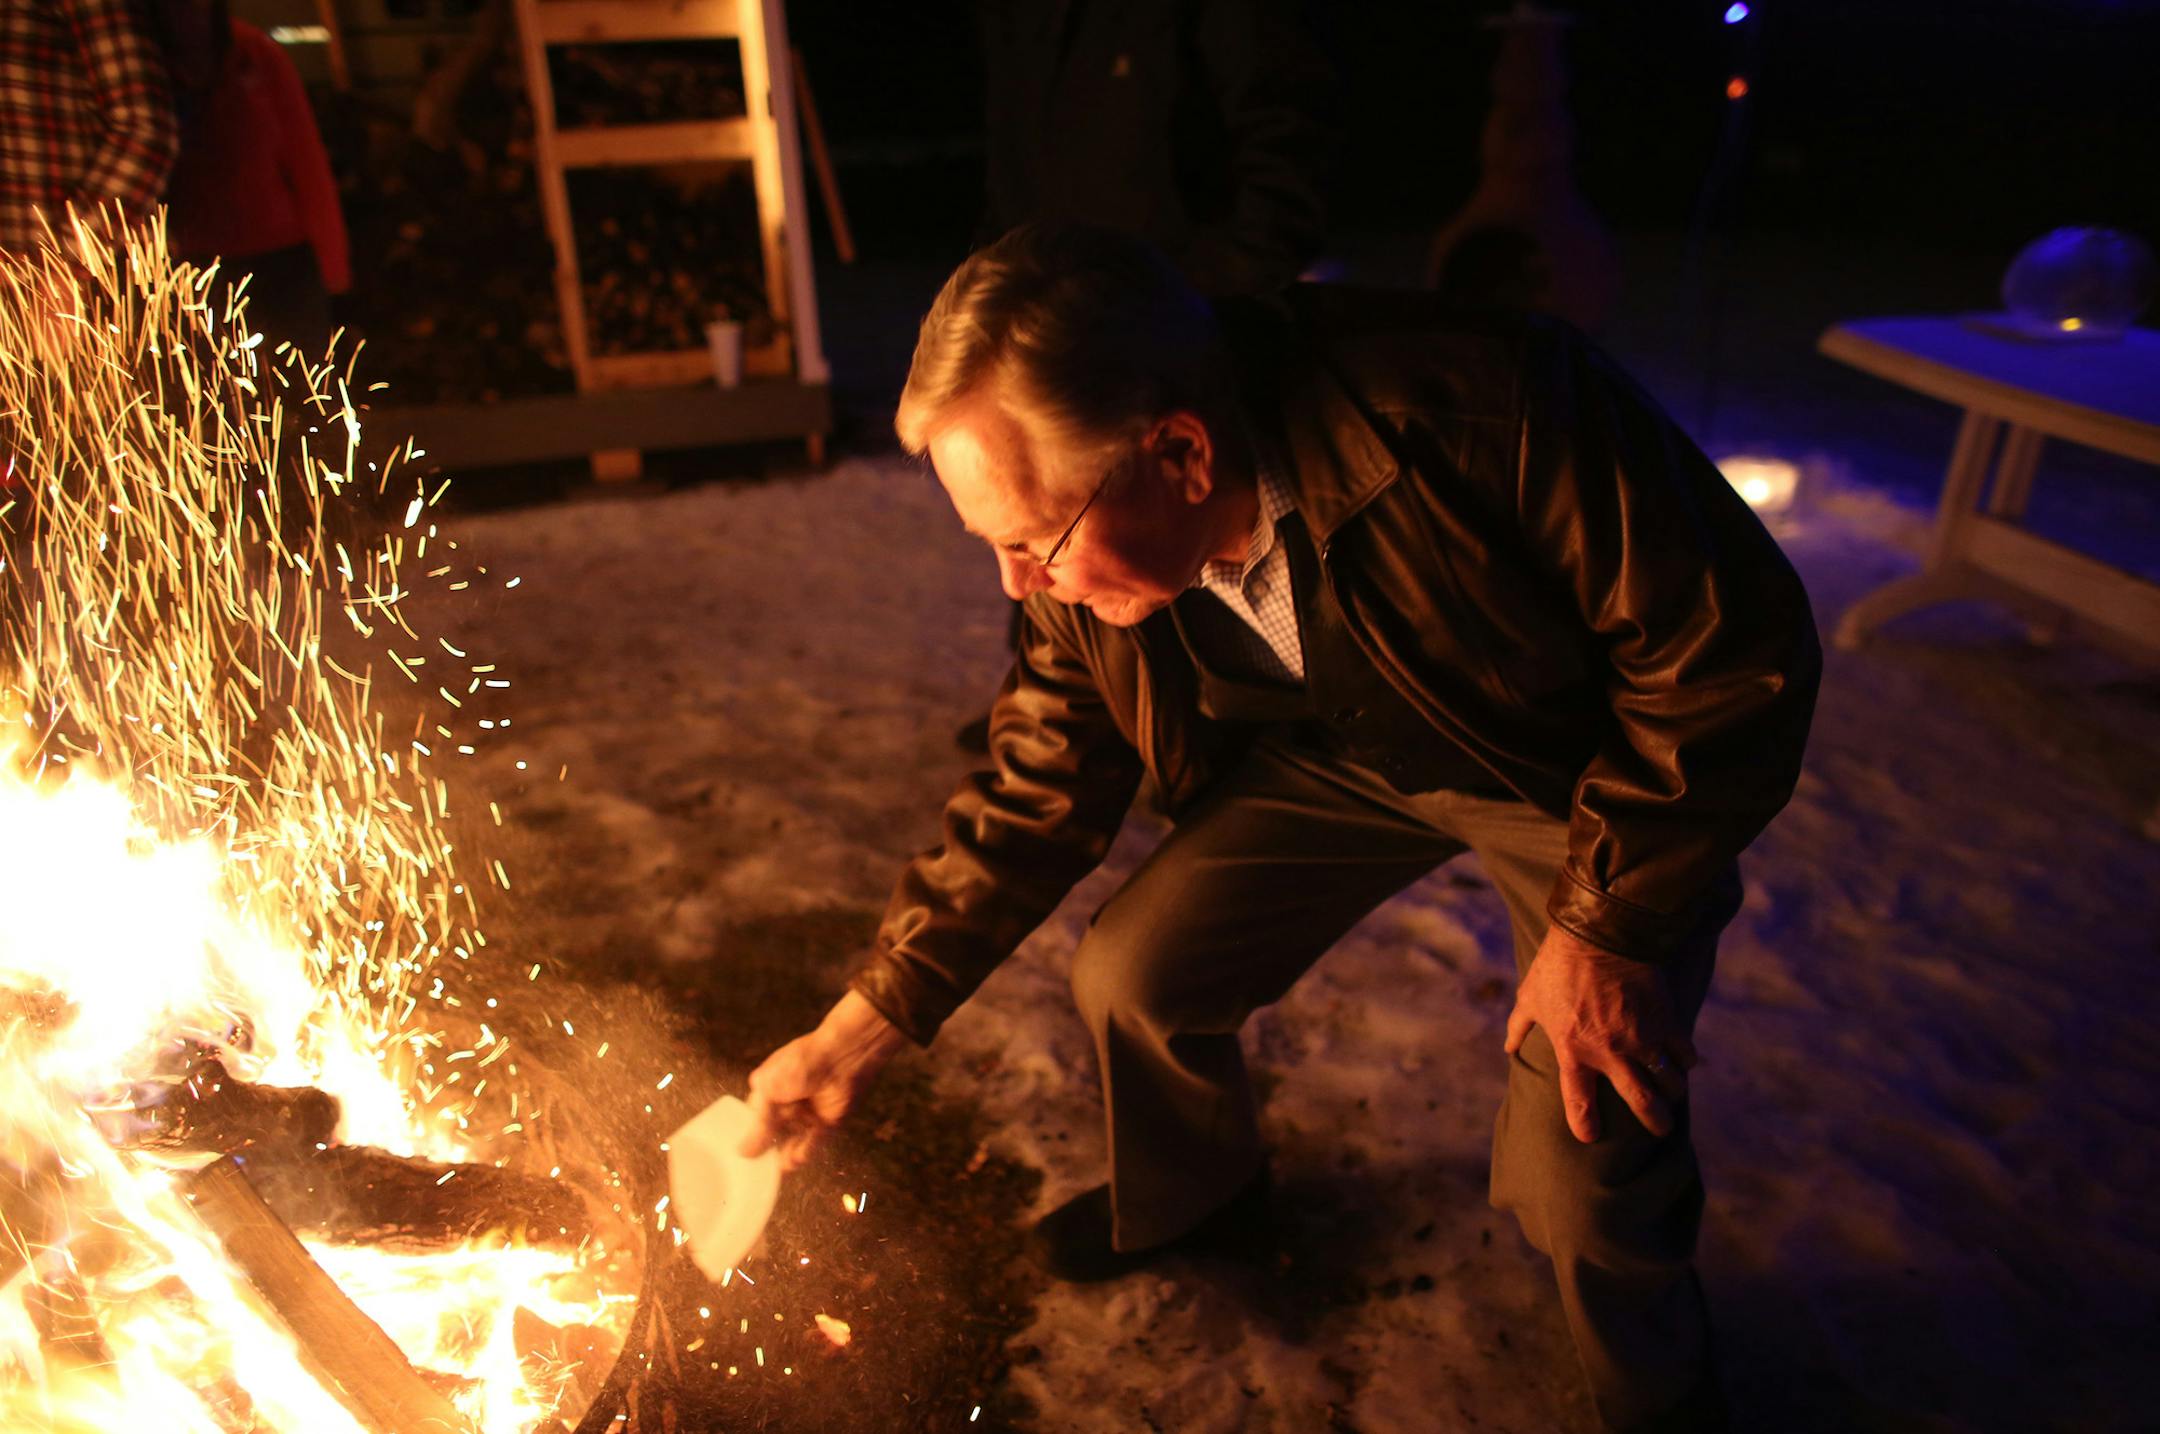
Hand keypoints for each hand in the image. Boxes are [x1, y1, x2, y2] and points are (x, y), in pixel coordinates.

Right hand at [740, 989, 908, 1170]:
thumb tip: (743, 1151)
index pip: (754, 1119)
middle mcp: (787, 1104)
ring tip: (775, 1170)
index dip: (747, 1136)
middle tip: (756, 1169)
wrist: (842, 1057)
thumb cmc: (800, 1063)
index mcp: (769, 1090)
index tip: (738, 1157)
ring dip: (783, 1156)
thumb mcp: (769, 1090)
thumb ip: (759, 1124)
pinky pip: (812, 1144)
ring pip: (791, 1141)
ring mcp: (807, 1114)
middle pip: (772, 1133)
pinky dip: (803, 1153)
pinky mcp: (827, 1123)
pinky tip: (793, 1161)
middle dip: (765, 1150)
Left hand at [1504, 925, 1695, 1142]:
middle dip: (1656, 1123)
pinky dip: (1686, 1062)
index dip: (1585, 1126)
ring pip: (1670, 1084)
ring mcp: (1642, 1039)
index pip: (1579, 1103)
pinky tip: (1684, 1062)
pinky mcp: (1666, 1021)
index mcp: (1574, 1050)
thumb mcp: (1530, 996)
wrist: (1600, 930)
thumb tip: (1508, 1046)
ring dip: (1674, 1092)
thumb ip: (1519, 1026)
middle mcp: (1610, 1052)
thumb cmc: (1559, 964)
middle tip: (1661, 1128)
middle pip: (1643, 1104)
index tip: (1590, 1136)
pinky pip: (1685, 1054)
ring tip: (1673, 1093)